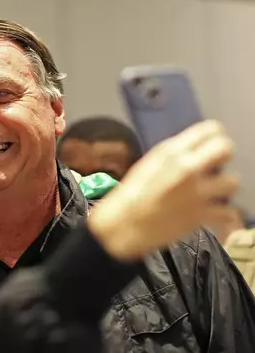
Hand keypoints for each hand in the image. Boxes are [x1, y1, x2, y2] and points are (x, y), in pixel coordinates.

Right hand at [88, 120, 238, 260]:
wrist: (122, 226)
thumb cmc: (129, 195)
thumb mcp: (149, 164)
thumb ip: (174, 156)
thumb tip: (195, 152)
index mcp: (171, 152)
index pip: (210, 129)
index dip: (214, 136)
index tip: (210, 145)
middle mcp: (187, 168)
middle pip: (226, 149)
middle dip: (223, 157)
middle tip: (214, 167)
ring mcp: (196, 193)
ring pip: (233, 182)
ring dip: (224, 188)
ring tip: (212, 192)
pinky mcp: (201, 215)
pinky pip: (228, 211)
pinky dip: (221, 214)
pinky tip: (210, 213)